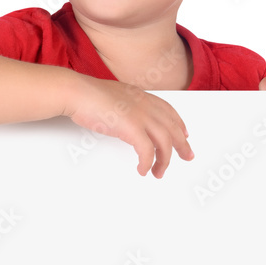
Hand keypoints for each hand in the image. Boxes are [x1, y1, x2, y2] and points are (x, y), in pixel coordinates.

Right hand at [63, 74, 192, 177]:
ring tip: (159, 172)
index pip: (169, 111)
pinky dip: (148, 163)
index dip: (179, 124)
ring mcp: (141, 116)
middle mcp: (146, 105)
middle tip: (187, 156)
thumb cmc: (88, 95)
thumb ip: (126, 105)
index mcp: (142, 96)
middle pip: (172, 128)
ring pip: (164, 142)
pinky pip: (147, 151)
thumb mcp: (115, 96)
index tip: (184, 134)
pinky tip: (143, 170)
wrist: (78, 92)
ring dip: (164, 160)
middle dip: (182, 145)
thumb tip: (127, 118)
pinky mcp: (132, 128)